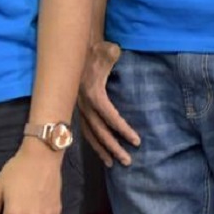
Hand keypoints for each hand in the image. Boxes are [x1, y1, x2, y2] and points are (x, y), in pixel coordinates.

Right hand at [77, 41, 139, 166]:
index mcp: (93, 94)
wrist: (77, 53)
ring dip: (101, 150)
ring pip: (90, 135)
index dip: (123, 129)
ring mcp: (80, 109)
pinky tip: (101, 152)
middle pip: (99, 131)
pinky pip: (86, 130)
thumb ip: (110, 53)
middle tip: (127, 161)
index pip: (110, 116)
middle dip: (113, 147)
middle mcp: (84, 105)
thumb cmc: (96, 51)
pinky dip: (94, 143)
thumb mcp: (106, 49)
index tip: (136, 141)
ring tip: (113, 164)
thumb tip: (114, 52)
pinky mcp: (80, 110)